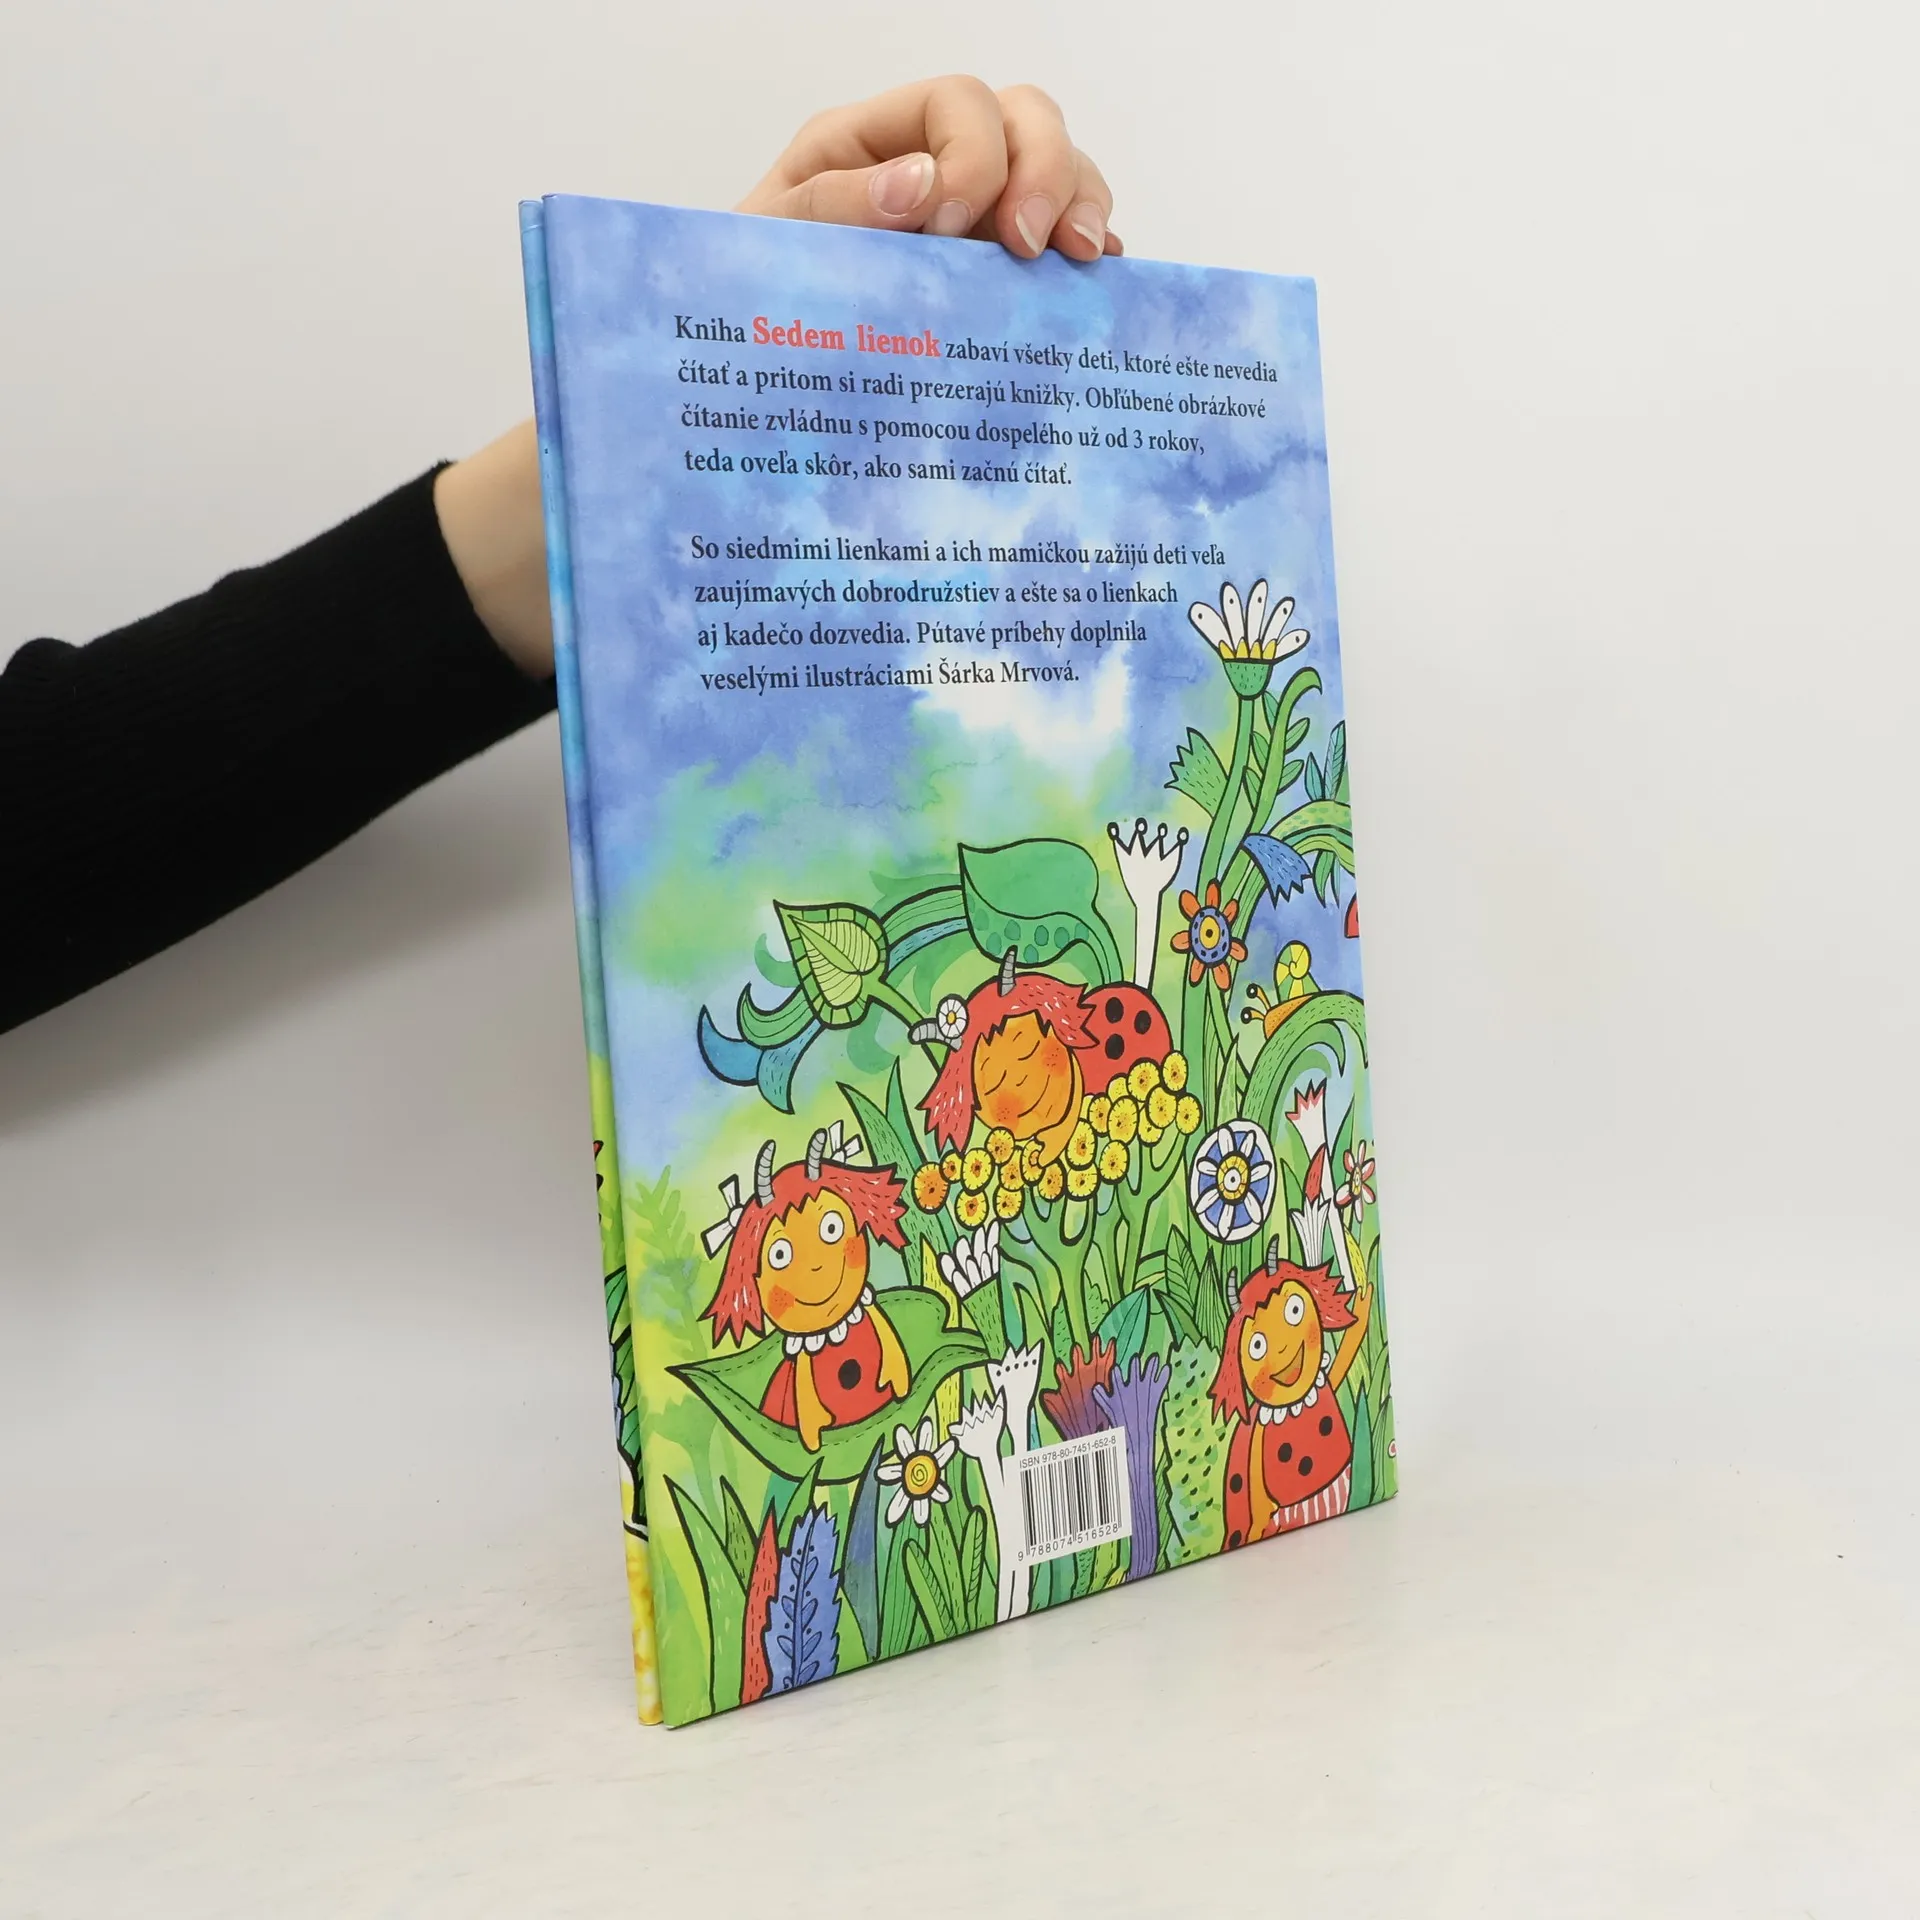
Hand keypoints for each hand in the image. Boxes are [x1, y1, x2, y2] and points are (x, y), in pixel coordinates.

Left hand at [735, 76, 1120, 261]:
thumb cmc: (754, 298)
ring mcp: (977, 212)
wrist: (757, 368)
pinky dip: (1090, 246)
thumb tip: (920, 183)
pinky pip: (1067, 230)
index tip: (953, 228)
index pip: (956, 103)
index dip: (973, 157)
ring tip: (1076, 259)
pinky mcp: (1001, 265)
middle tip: (1029, 246)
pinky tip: (1092, 278)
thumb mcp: (770, 247)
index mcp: (871, 144)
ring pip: (1060, 165)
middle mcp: (933, 163)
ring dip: (1080, 203)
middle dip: (1045, 172)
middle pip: (1024, 118)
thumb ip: (833, 206)